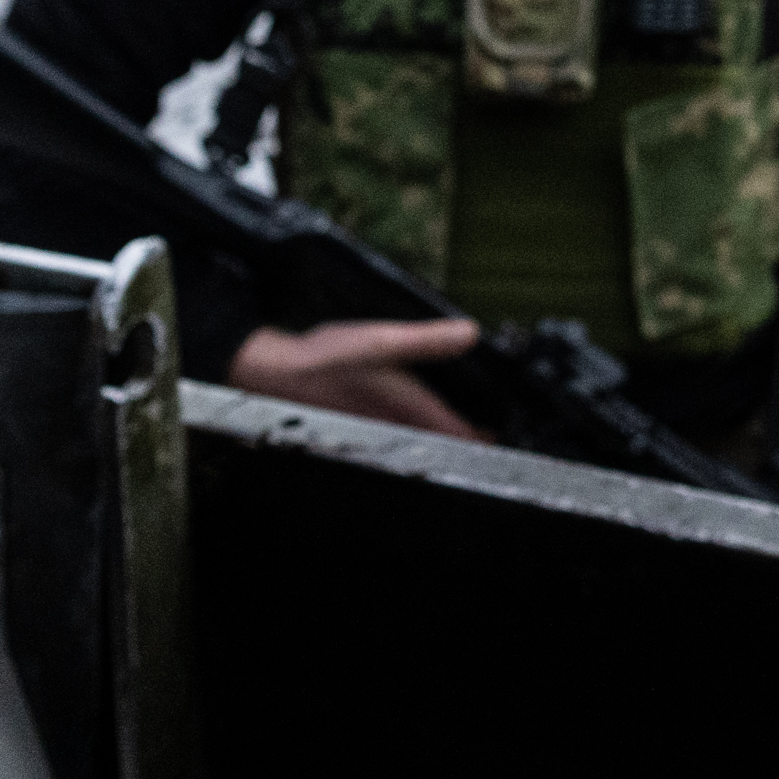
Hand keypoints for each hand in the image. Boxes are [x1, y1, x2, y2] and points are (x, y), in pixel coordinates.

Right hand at [228, 317, 487, 441]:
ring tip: (461, 427)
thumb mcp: (380, 341)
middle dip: (463, 440)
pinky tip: (412, 417)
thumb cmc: (326, 359)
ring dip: (439, 436)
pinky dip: (414, 429)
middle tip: (489, 432)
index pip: (454, 435)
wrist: (276, 374)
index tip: (502, 436)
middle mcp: (394, 428)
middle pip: (438, 444)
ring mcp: (376, 431)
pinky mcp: (361, 426)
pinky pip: (398, 434)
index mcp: (405, 410)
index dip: (481, 438)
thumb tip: (471, 335)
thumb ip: (426, 340)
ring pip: (419, 441)